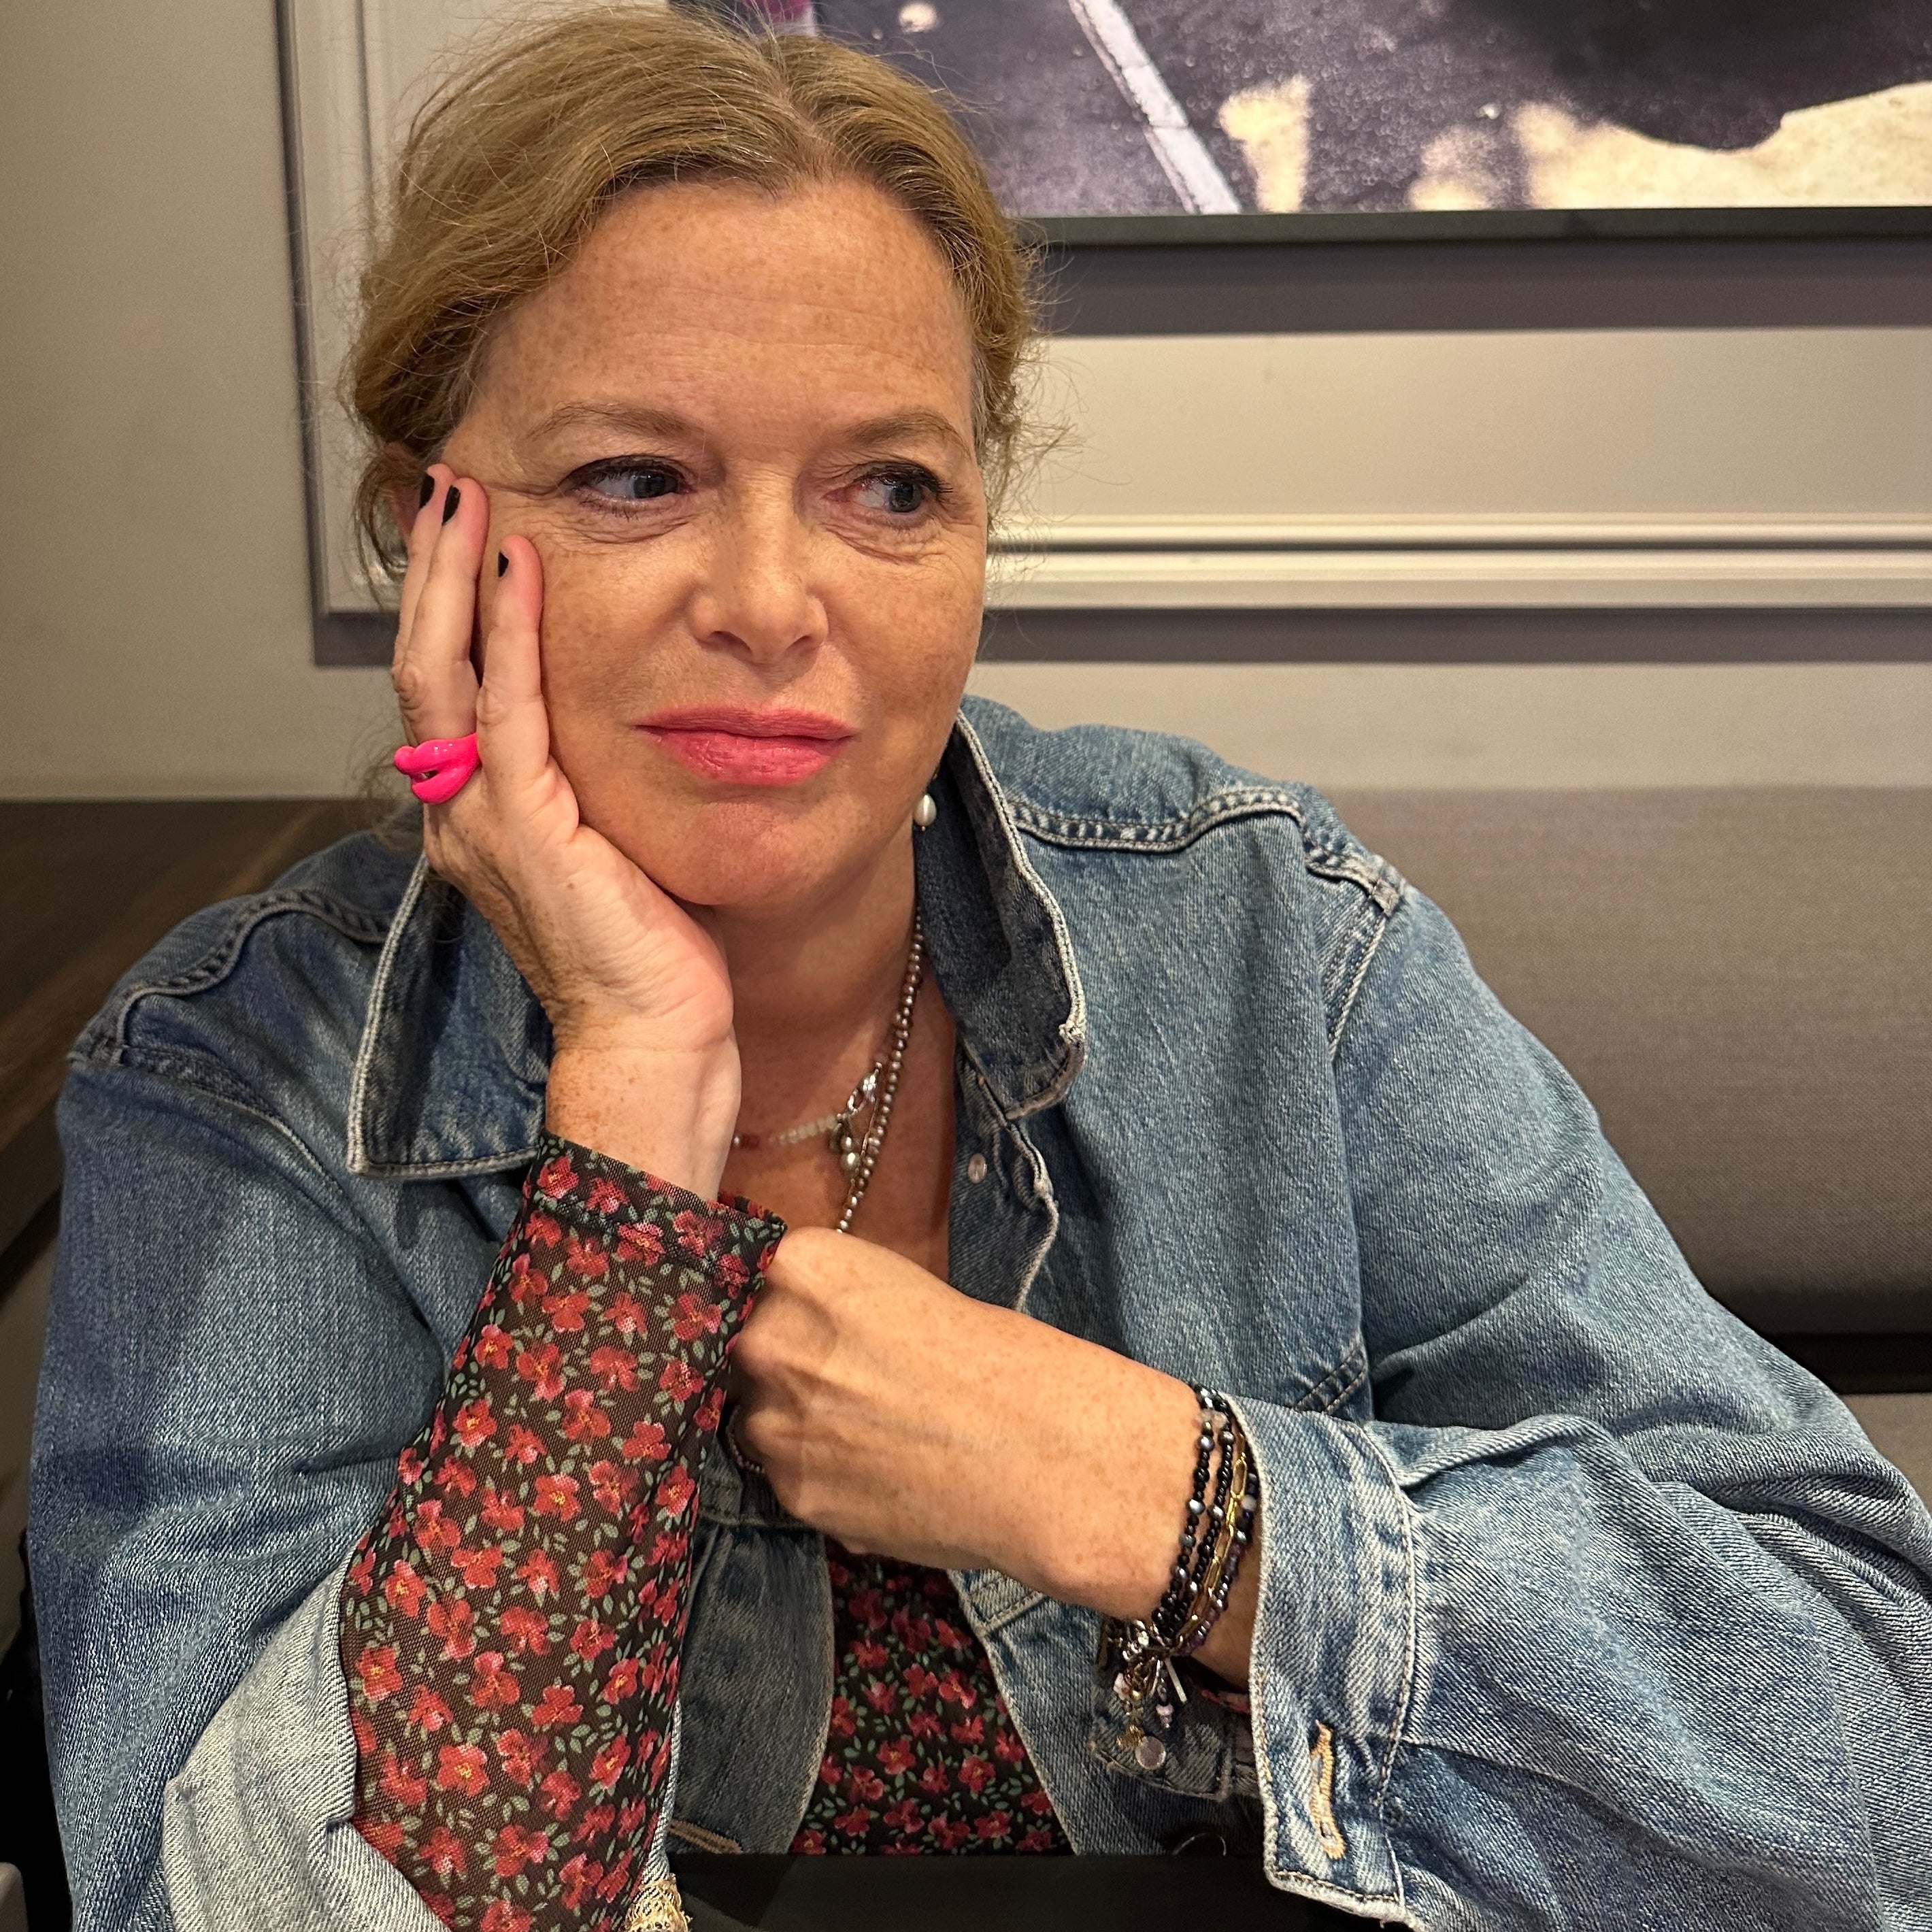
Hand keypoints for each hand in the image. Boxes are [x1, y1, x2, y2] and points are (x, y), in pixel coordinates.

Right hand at [392, 467, 739, 1192]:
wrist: (653, 1041)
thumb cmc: (653, 957)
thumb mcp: (621, 848)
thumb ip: (600, 786)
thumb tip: (633, 720)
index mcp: (481, 818)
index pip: (448, 689)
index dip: (448, 606)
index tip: (467, 531)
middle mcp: (461, 813)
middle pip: (423, 665)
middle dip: (431, 570)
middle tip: (445, 483)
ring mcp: (481, 820)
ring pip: (443, 672)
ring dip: (453, 576)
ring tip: (464, 493)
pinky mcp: (524, 827)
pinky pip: (507, 708)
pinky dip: (509, 631)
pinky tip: (520, 566)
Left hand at [730, 1228, 1258, 1680]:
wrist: (1041, 1451)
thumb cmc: (999, 1356)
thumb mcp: (909, 1291)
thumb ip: (837, 1304)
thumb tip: (800, 1328)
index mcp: (803, 1266)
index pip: (752, 1278)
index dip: (780, 1306)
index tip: (806, 1325)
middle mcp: (769, 1335)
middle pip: (743, 1349)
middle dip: (782, 1367)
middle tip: (843, 1384)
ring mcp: (772, 1418)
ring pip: (757, 1418)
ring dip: (794, 1426)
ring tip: (866, 1435)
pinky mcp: (790, 1490)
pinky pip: (787, 1477)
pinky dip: (820, 1476)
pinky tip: (878, 1474)